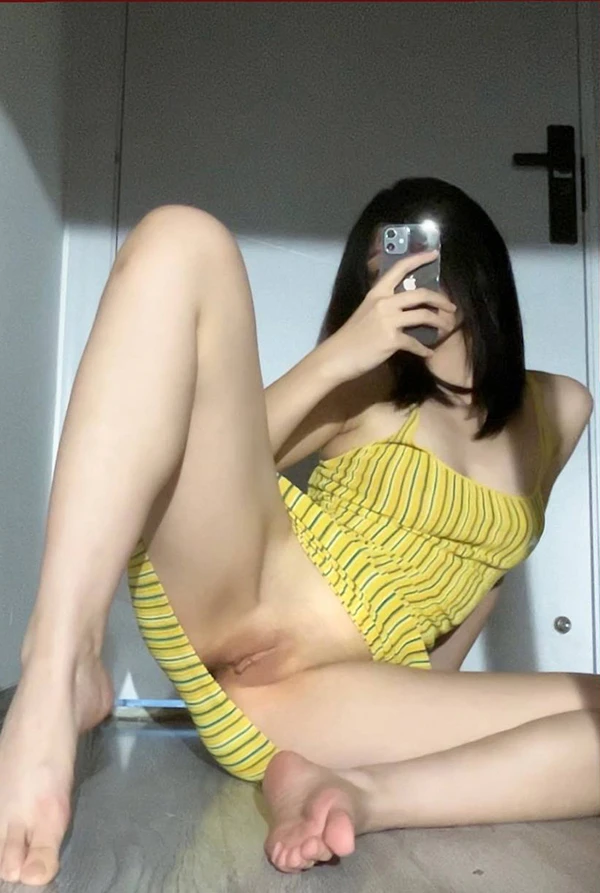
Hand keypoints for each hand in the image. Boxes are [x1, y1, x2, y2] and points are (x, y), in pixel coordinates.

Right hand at [320, 251, 456, 383]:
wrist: (337, 356)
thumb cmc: (351, 336)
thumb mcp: (366, 312)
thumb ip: (384, 306)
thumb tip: (405, 309)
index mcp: (377, 293)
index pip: (400, 268)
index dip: (419, 259)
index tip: (434, 254)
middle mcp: (384, 302)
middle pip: (421, 294)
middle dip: (441, 300)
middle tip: (451, 307)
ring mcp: (389, 320)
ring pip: (424, 316)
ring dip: (439, 323)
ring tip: (446, 328)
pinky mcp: (392, 340)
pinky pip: (416, 343)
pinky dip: (425, 349)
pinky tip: (428, 353)